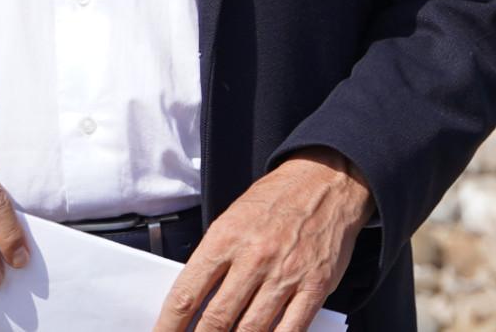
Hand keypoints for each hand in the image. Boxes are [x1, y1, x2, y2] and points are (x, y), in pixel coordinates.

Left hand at [152, 148, 373, 331]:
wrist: (326, 179)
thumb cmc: (276, 200)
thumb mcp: (232, 219)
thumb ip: (214, 259)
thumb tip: (194, 304)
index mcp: (226, 238)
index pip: (186, 294)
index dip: (168, 326)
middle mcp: (254, 257)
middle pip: (215, 320)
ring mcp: (286, 274)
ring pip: (251, 330)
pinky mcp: (315, 286)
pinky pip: (290, 330)